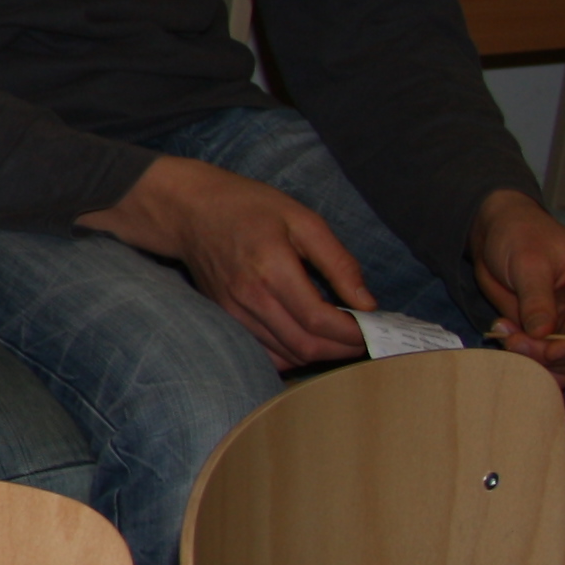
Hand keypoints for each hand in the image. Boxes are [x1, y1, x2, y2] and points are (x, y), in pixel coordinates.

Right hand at [80, 155, 369, 371]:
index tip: (374, 329)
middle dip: (341, 349)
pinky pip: (264, 352)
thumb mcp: (303, 220)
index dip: (352, 333)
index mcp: (272, 269)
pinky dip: (291, 356)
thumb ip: (338, 262)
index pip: (319, 320)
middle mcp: (250, 298)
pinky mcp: (225, 318)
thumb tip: (366, 303)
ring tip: (342, 340)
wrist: (190, 211)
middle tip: (364, 339)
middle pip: (304, 345)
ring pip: (286, 354)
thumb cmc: (249, 207)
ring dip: (320, 354)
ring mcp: (233, 312)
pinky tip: (308, 342)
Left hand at [473, 190, 564, 381]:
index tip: (551, 351)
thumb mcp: (528, 263)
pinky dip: (530, 357)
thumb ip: (537, 300)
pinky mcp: (553, 329)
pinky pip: (549, 356)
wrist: (496, 232)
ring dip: (538, 357)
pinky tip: (507, 339)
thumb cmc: (520, 235)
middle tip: (516, 343)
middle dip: (555, 353)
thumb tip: (542, 334)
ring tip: (506, 335)